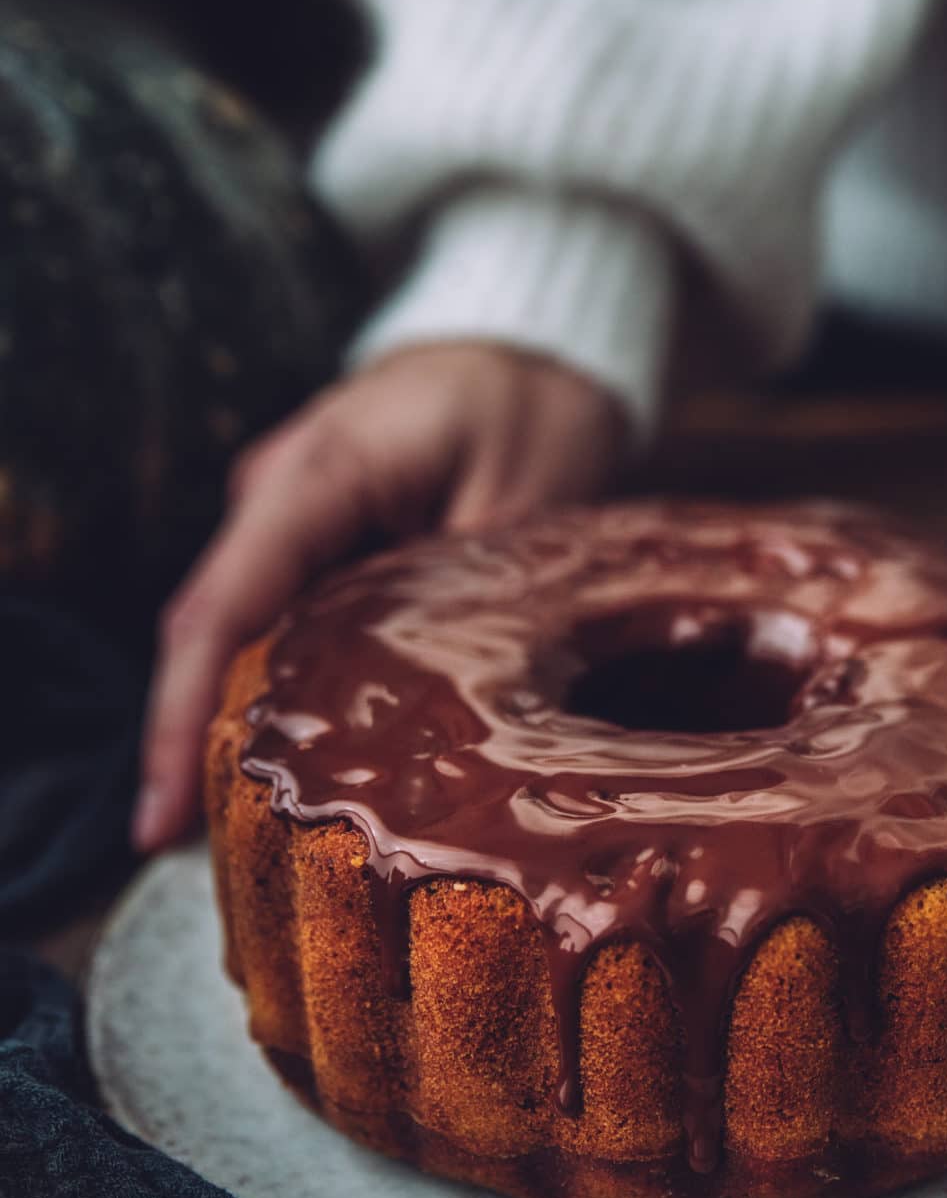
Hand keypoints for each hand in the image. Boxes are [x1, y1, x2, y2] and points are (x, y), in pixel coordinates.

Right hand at [133, 342, 625, 852]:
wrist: (535, 343)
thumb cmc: (536, 408)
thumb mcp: (527, 505)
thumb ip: (468, 599)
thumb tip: (435, 708)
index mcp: (321, 470)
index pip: (222, 605)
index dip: (179, 718)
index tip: (159, 815)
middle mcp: (280, 490)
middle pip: (211, 633)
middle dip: (199, 744)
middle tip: (209, 853)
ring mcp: (288, 512)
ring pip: (244, 635)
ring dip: (243, 723)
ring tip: (257, 831)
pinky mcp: (314, 535)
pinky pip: (283, 622)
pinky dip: (287, 689)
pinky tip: (308, 764)